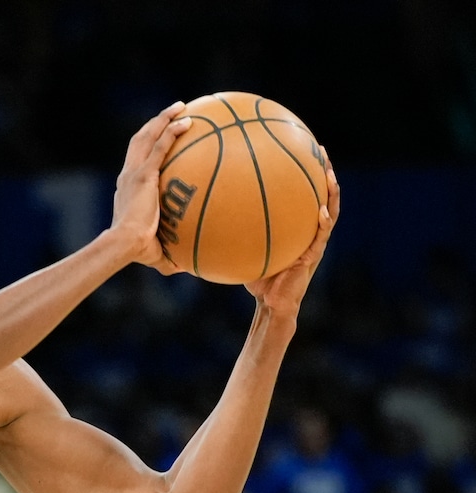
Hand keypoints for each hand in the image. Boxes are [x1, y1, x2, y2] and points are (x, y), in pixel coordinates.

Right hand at [111, 101, 192, 270]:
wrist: (124, 243)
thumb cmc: (136, 251)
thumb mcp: (155, 252)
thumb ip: (168, 256)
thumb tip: (183, 269)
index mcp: (128, 189)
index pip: (137, 162)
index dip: (148, 148)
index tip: (163, 140)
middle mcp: (127, 176)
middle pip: (139, 141)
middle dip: (155, 124)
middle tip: (174, 113)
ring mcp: (134, 172)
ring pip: (147, 136)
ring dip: (162, 119)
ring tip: (180, 107)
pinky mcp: (143, 174)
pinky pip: (160, 146)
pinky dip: (172, 131)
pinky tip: (188, 121)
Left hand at [244, 149, 340, 315]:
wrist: (272, 304)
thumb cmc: (256, 278)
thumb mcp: (242, 250)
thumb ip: (230, 234)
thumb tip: (201, 218)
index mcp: (295, 226)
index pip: (302, 194)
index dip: (303, 172)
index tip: (298, 147)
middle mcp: (308, 230)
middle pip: (320, 194)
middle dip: (322, 171)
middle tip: (319, 149)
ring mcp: (314, 242)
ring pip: (330, 211)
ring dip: (332, 192)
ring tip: (330, 174)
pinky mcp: (313, 256)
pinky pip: (321, 235)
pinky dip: (323, 223)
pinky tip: (322, 212)